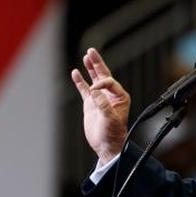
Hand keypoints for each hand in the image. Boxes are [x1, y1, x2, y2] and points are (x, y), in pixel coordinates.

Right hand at [71, 48, 129, 162]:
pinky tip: (76, 73)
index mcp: (120, 97)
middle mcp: (110, 95)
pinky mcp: (91, 103)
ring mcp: (99, 98)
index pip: (110, 82)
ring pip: (94, 79)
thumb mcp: (110, 119)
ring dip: (90, 68)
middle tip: (91, 51)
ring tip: (86, 56)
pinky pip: (84, 89)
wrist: (105, 145)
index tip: (93, 91)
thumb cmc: (113, 134)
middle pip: (103, 74)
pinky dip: (80, 81)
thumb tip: (95, 92)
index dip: (101, 83)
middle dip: (97, 63)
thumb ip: (103, 105)